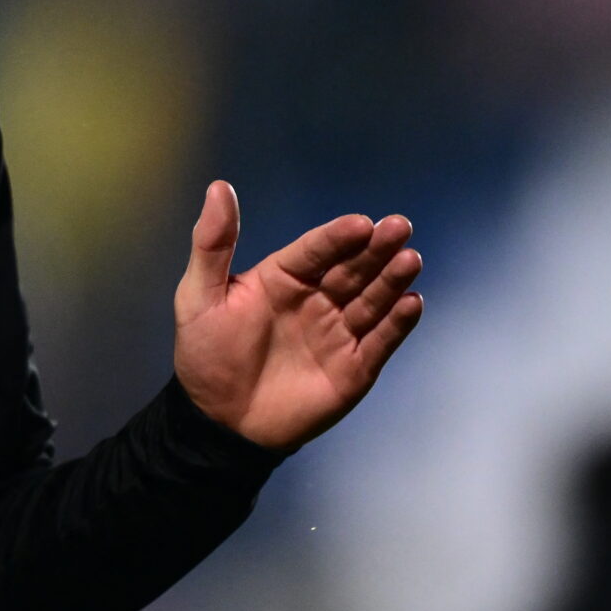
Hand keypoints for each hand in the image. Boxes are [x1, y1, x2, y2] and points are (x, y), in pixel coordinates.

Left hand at [171, 181, 423, 451]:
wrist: (218, 423)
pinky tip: (412, 303)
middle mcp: (317, 300)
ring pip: (371, 301)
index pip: (316, 250)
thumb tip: (219, 186)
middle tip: (399, 227)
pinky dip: (397, 324)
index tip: (361, 222)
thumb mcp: (199, 296)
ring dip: (392, 280)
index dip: (338, 236)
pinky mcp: (354, 368)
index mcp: (283, 278)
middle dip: (376, 249)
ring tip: (409, 259)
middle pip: (352, 269)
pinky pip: (380, 342)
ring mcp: (338, 333)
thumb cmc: (207, 355)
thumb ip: (212, 243)